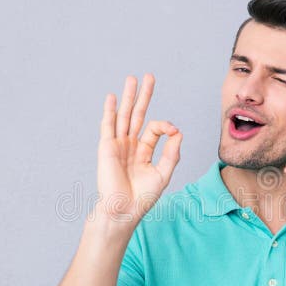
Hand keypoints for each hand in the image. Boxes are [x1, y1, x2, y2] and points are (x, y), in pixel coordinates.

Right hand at [95, 74, 182, 224]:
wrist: (124, 209)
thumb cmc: (143, 197)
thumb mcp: (164, 173)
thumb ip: (172, 153)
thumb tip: (178, 132)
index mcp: (144, 151)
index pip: (155, 128)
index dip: (165, 126)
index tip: (172, 130)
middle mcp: (130, 145)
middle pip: (137, 114)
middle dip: (143, 96)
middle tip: (148, 76)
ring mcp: (118, 144)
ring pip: (124, 115)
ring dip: (127, 97)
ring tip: (131, 79)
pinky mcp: (107, 148)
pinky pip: (108, 126)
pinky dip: (109, 111)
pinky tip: (111, 97)